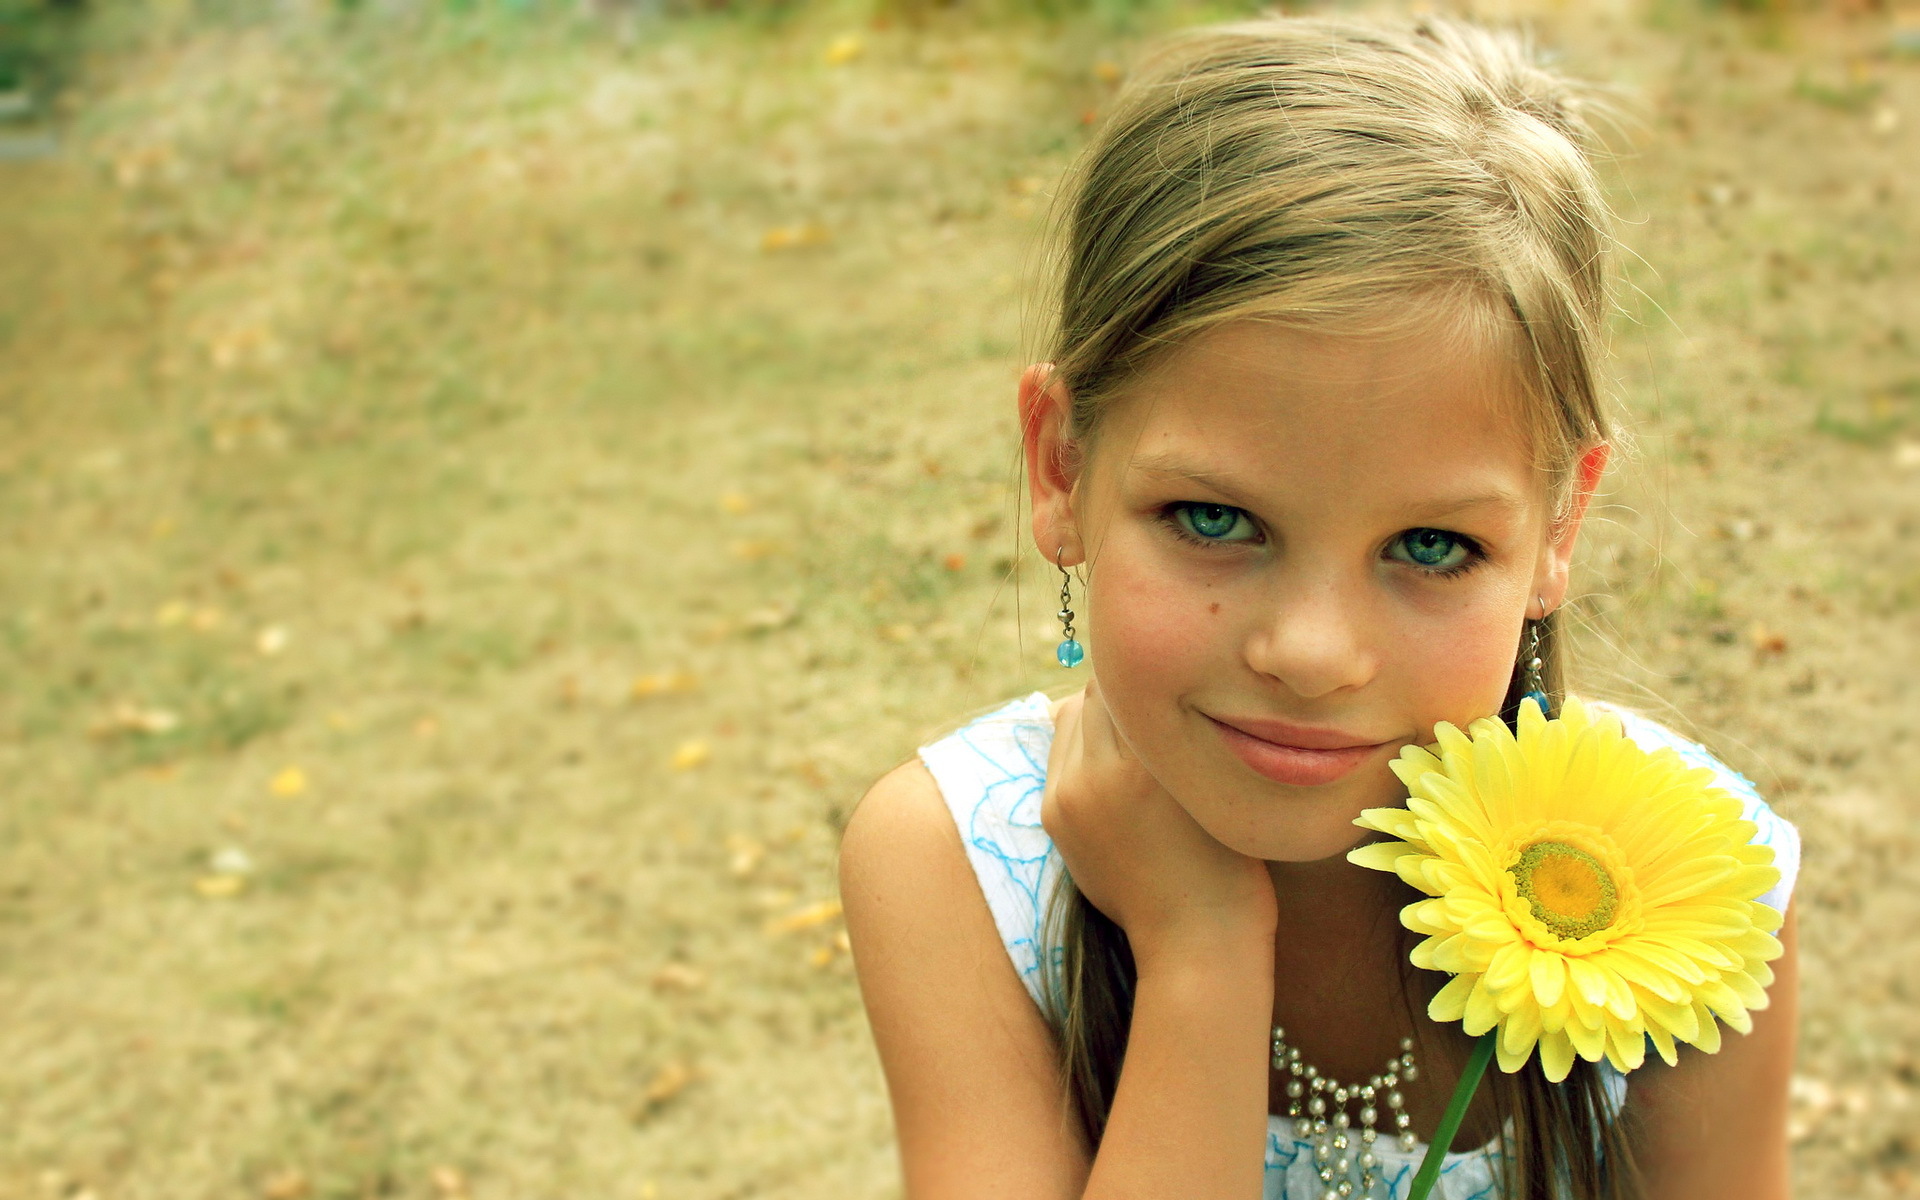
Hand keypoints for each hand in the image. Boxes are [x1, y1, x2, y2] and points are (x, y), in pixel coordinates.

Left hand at [1043, 680, 1276, 962]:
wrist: (1197, 937)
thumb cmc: (1230, 858)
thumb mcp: (1216, 780)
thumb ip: (1179, 733)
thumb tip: (1152, 685)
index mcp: (1151, 759)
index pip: (1130, 679)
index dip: (1151, 677)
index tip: (1171, 683)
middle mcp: (1100, 770)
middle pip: (1095, 693)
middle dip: (1121, 696)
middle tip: (1153, 710)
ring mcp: (1069, 794)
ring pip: (1071, 719)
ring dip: (1097, 721)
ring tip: (1133, 743)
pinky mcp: (1053, 815)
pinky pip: (1059, 756)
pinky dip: (1082, 752)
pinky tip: (1113, 773)